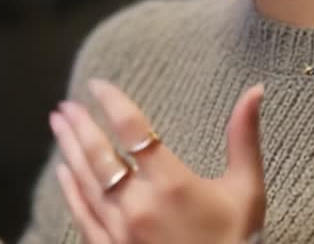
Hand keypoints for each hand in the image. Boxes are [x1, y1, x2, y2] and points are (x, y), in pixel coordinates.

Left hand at [50, 79, 265, 243]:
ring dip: (69, 149)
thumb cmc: (238, 241)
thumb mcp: (247, 190)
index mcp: (172, 184)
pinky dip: (70, 190)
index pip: (133, 130)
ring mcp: (120, 231)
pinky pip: (83, 216)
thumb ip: (244, 138)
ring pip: (86, 181)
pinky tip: (62, 172)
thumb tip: (254, 91)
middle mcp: (139, 205)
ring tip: (58, 125)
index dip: (112, 103)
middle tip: (66, 105)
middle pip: (99, 155)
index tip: (98, 85)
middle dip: (80, 125)